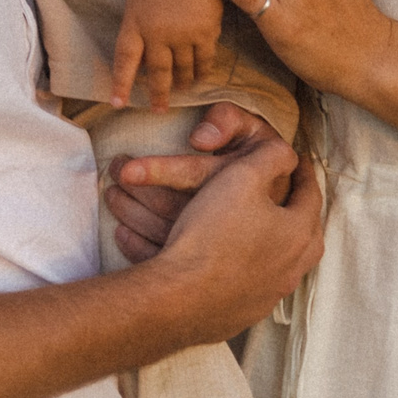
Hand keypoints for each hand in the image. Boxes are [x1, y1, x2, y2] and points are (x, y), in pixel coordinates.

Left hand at [103, 103, 279, 262]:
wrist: (285, 204)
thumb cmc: (259, 159)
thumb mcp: (254, 132)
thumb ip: (228, 121)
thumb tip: (200, 138)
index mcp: (246, 184)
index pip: (198, 177)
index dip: (159, 170)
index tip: (125, 170)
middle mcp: (235, 224)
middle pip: (174, 210)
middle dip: (136, 193)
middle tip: (113, 171)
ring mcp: (223, 255)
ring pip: (166, 237)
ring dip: (131, 214)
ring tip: (112, 192)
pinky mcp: (210, 275)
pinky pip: (166, 264)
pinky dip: (137, 248)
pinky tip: (121, 231)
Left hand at [109, 0, 229, 110]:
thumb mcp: (138, 0)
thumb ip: (136, 29)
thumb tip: (138, 61)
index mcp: (135, 22)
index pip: (124, 59)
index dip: (120, 83)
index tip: (117, 103)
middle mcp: (157, 32)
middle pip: (156, 72)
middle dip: (158, 94)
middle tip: (159, 109)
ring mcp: (182, 34)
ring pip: (182, 70)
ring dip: (183, 83)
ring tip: (182, 89)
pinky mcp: (205, 33)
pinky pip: (204, 62)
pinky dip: (202, 72)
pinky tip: (201, 77)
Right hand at [149, 137, 325, 344]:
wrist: (178, 298)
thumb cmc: (211, 235)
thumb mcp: (241, 177)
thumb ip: (271, 158)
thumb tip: (289, 154)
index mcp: (299, 234)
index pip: (311, 194)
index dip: (303, 172)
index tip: (299, 160)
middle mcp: (292, 269)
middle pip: (306, 233)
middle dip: (298, 210)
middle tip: (288, 194)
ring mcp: (270, 296)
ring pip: (285, 262)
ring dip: (278, 242)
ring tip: (264, 227)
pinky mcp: (246, 315)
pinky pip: (259, 286)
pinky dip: (254, 269)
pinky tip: (237, 261)